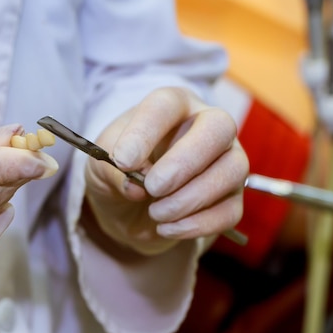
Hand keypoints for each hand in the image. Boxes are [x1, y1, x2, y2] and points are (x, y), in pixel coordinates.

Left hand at [84, 87, 248, 254]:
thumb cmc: (119, 172)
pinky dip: (198, 224)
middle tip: (153, 188)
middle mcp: (207, 126)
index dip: (145, 132)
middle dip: (185, 162)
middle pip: (218, 127)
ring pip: (232, 170)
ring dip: (190, 198)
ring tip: (155, 213)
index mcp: (172, 106)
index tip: (124, 161)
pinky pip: (231, 210)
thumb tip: (136, 187)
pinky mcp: (232, 198)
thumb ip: (112, 169)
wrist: (129, 209)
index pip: (167, 104)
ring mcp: (227, 161)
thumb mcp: (101, 165)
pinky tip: (168, 228)